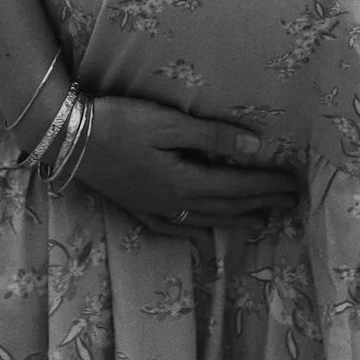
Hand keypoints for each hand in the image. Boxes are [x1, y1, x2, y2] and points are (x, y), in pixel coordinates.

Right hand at [72, 95, 300, 235]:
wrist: (66, 139)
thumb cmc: (118, 123)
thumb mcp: (168, 123)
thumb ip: (211, 137)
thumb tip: (254, 148)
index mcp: (184, 182)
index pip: (238, 186)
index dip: (268, 186)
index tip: (294, 185)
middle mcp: (173, 203)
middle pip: (226, 207)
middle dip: (261, 205)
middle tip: (290, 205)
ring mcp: (153, 209)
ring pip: (204, 220)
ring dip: (235, 221)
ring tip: (260, 223)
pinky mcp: (136, 208)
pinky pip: (174, 228)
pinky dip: (195, 233)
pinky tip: (203, 236)